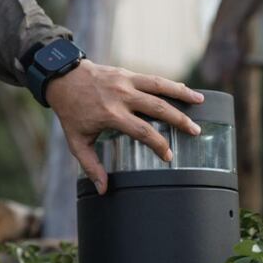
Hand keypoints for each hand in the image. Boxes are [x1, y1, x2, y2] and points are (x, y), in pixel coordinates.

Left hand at [45, 60, 203, 194]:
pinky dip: (170, 84)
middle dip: (179, 120)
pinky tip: (184, 89)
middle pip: (157, 108)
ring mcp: (125, 82)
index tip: (169, 156)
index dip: (158, 144)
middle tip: (195, 132)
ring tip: (201, 102)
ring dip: (182, 94)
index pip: (142, 131)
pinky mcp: (126, 73)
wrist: (61, 78)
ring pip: (159, 86)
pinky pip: (152, 78)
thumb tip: (103, 189)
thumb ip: (90, 165)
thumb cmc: (70, 111)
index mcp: (111, 114)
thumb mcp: (76, 140)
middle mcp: (121, 96)